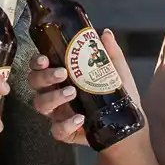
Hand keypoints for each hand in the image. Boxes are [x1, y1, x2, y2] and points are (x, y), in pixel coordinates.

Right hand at [26, 28, 139, 147]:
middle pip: (35, 83)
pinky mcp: (65, 131)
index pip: (40, 66)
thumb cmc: (118, 93)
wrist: (128, 121)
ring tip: (72, 92)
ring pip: (41, 105)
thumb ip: (109, 53)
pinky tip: (80, 119)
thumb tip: (106, 34)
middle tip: (62, 73)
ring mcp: (58, 113)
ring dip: (53, 98)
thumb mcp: (116, 70)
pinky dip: (66, 125)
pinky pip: (57, 130)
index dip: (37, 62)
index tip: (44, 59)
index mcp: (63, 76)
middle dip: (44, 77)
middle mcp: (55, 93)